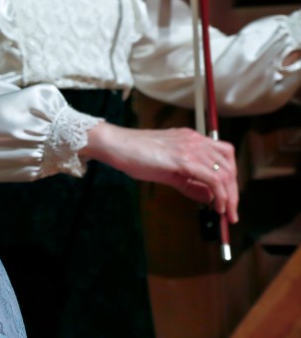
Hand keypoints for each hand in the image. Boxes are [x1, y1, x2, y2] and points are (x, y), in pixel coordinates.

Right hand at [83, 122, 238, 223]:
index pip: (224, 156)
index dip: (231, 178)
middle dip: (234, 191)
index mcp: (192, 139)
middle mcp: (195, 141)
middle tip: (231, 211)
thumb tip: (209, 197)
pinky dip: (220, 195)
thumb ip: (190, 182)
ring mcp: (191, 148)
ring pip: (225, 173)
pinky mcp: (184, 160)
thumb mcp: (168, 170)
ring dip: (230, 196)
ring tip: (225, 213)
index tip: (228, 198)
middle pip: (229, 165)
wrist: (118, 146)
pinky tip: (216, 206)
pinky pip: (213, 179)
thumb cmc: (136, 155)